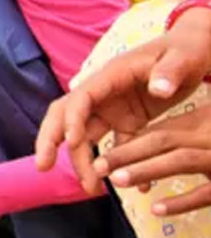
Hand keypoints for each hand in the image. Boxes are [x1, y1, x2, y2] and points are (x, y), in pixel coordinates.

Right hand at [36, 9, 210, 192]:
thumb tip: (158, 89)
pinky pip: (116, 147)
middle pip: (66, 117)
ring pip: (85, 138)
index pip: (81, 98)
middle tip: (43, 167)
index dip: (72, 119)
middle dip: (51, 141)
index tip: (73, 143)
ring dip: (83, 162)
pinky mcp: (127, 123)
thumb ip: (171, 71)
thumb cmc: (187, 49)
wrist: (194, 51)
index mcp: (111, 75)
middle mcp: (103, 94)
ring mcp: (113, 110)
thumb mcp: (184, 56)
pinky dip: (120, 166)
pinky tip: (135, 188)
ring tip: (91, 189)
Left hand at [93, 110, 210, 215]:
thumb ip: (185, 137)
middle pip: (164, 140)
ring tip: (116, 180)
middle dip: (127, 153)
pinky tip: (155, 209)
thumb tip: (139, 148)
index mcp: (205, 120)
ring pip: (182, 160)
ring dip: (146, 170)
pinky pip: (206, 193)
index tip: (101, 156)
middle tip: (97, 167)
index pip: (160, 130)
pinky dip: (181, 202)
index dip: (129, 143)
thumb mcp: (209, 132)